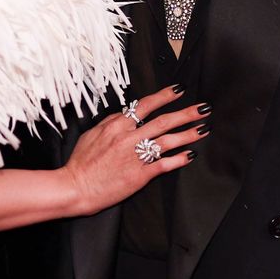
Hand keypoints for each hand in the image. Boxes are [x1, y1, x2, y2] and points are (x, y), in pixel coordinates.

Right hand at [63, 85, 208, 216]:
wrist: (76, 187)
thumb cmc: (81, 162)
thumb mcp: (92, 134)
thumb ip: (110, 122)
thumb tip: (125, 113)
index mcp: (117, 126)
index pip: (145, 105)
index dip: (164, 96)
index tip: (178, 90)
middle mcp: (129, 138)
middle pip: (163, 121)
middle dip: (186, 113)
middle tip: (203, 108)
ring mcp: (136, 156)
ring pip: (168, 141)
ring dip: (189, 134)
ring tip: (204, 129)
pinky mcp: (140, 175)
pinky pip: (164, 164)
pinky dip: (179, 159)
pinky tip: (190, 155)